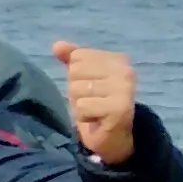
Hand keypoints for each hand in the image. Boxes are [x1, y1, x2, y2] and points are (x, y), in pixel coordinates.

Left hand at [51, 41, 135, 165]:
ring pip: (77, 89)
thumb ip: (72, 59)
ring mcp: (125, 89)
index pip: (77, 56)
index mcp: (118, 59)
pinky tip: (97, 119)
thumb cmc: (96, 103)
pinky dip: (84, 116)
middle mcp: (126, 71)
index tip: (92, 88)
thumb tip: (57, 45)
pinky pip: (83, 106)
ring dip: (80, 104)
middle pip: (75, 72)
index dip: (77, 75)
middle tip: (93, 101)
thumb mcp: (82, 78)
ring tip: (95, 110)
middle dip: (76, 90)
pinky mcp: (120, 108)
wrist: (113, 136)